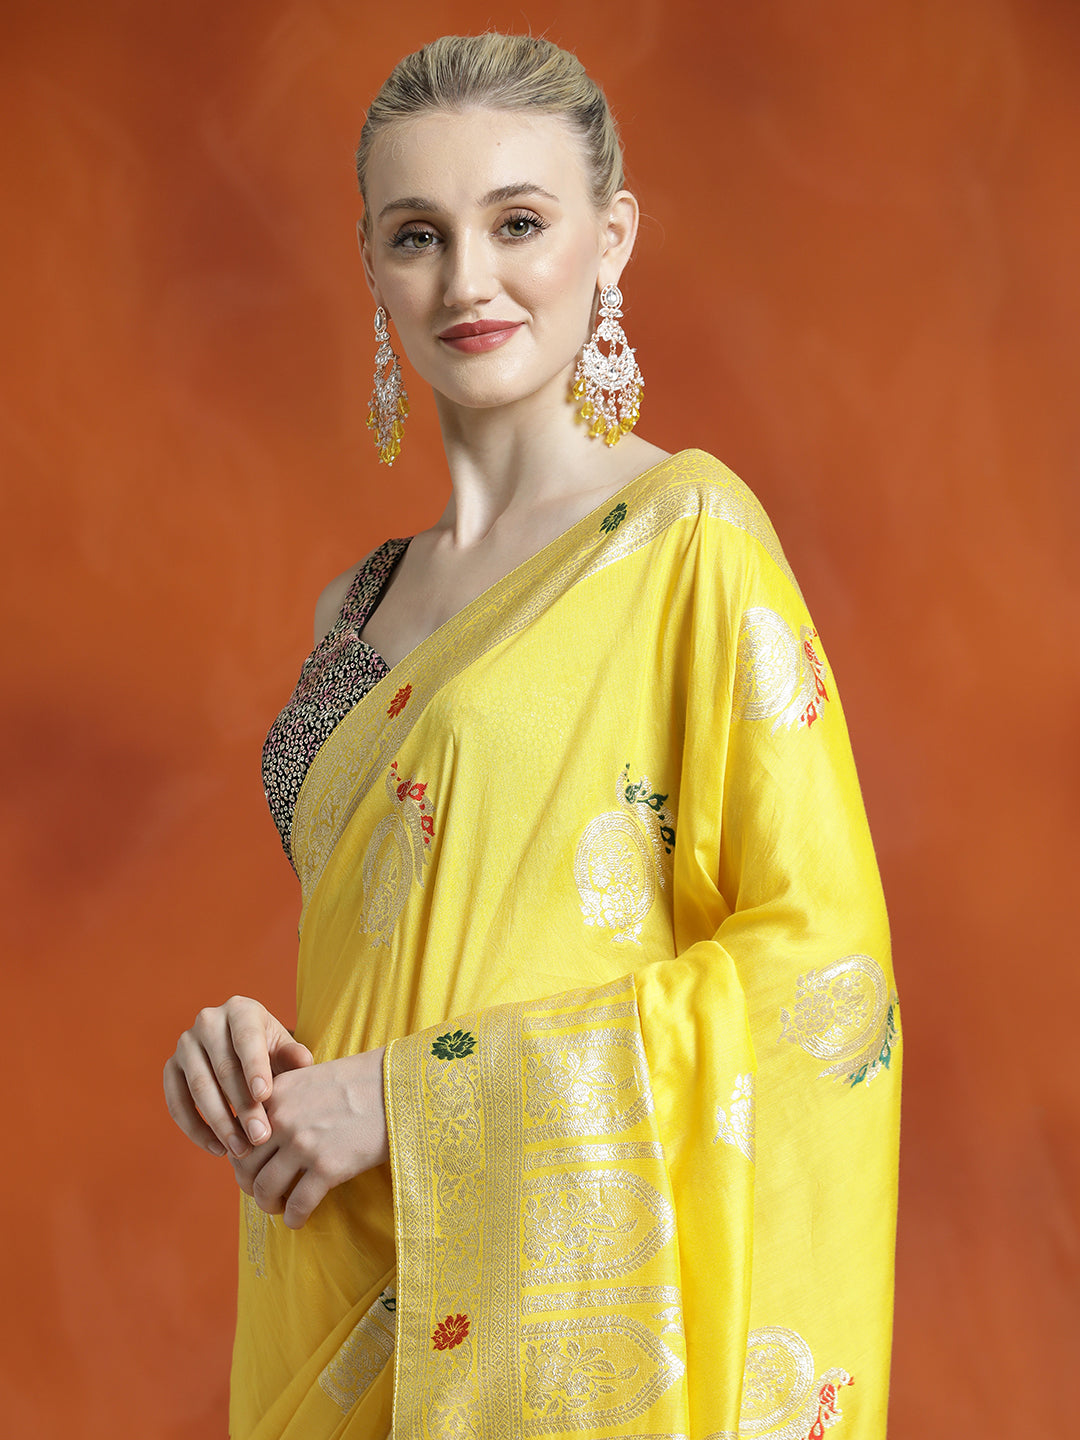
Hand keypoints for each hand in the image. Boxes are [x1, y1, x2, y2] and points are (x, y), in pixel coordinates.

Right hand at [163, 996, 313, 1158]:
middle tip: (260, 1136)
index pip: (246, 1039)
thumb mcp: (284, 1049)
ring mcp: (185, 1044)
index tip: (264, 1096)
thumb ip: (294, 1055)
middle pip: (223, 1068)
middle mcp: (208, 1021)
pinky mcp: (171, 1068)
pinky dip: (195, 1129)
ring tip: (241, 1149)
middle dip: (242, 1106)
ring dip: (219, 1123)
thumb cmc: (271, 1051)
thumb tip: (303, 1061)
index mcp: (240, 1010)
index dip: (254, 1067)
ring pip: (199, 1087)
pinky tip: (218, 1149)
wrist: (244, 1053)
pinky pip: (177, 1102)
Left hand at [229, 1048, 387, 1228]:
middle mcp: (282, 1119)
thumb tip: (265, 1133)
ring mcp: (303, 1144)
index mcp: (276, 1094)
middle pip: (246, 1165)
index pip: (239, 1133)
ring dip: (268, 1205)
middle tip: (262, 1192)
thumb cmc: (361, 1081)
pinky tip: (298, 1220)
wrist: (400, 1087)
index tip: (251, 1168)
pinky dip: (293, 1218)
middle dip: (250, 1185)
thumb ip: (285, 1101)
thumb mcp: (311, 1078)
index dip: (241, 1157)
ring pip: (265, 1189)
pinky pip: (297, 1205)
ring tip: (279, 1207)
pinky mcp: (327, 1168)